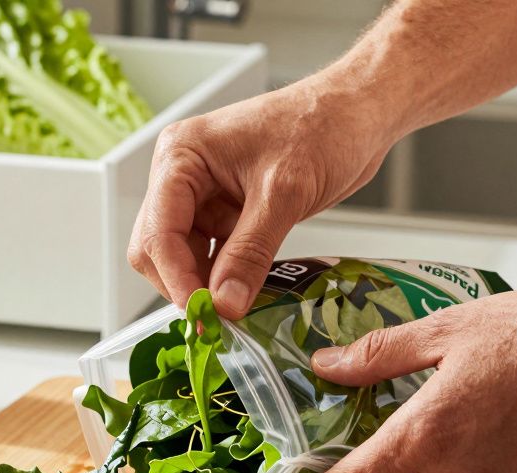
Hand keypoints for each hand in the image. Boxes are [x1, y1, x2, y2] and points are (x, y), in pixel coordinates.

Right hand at [127, 74, 400, 319]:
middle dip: (185, 284)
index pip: (158, 231)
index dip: (177, 278)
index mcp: (181, 156)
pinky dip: (225, 278)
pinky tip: (247, 292)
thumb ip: (250, 252)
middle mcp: (182, 175)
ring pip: (183, 257)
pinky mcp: (227, 212)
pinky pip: (213, 256)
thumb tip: (224, 303)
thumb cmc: (323, 125)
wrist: (359, 110)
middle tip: (218, 319)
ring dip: (205, 285)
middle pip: (158, 248)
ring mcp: (203, 195)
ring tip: (236, 309)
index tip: (205, 315)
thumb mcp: (284, 193)